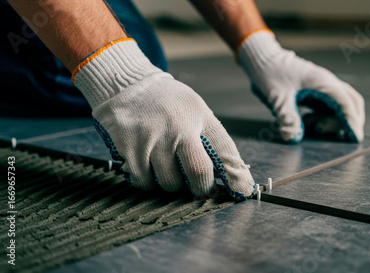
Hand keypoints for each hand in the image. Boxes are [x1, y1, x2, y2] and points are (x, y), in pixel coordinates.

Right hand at [73, 39, 253, 199]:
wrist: (127, 84)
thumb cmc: (168, 103)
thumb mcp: (196, 110)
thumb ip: (212, 139)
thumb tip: (234, 176)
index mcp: (200, 116)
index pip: (226, 151)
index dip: (237, 176)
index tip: (242, 192)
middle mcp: (178, 126)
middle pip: (198, 171)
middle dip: (201, 187)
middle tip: (198, 186)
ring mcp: (153, 138)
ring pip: (169, 182)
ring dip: (171, 184)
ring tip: (167, 168)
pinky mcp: (130, 148)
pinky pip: (144, 181)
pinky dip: (147, 181)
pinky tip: (147, 165)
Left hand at [238, 31, 364, 142]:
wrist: (263, 60)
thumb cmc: (270, 74)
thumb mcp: (276, 97)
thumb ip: (286, 117)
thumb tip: (293, 137)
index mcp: (322, 82)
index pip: (345, 103)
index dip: (352, 121)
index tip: (355, 138)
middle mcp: (327, 83)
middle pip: (351, 103)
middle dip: (350, 121)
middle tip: (339, 138)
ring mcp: (323, 87)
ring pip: (341, 105)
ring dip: (334, 120)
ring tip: (312, 126)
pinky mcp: (316, 91)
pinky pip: (329, 106)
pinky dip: (325, 117)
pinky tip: (307, 121)